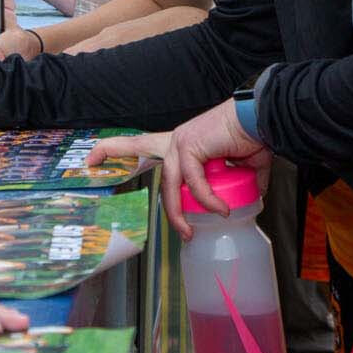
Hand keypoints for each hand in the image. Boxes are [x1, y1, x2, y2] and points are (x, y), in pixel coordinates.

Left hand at [97, 100, 264, 240]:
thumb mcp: (241, 167)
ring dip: (178, 214)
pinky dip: (208, 200)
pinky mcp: (189, 146)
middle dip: (130, 171)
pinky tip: (221, 209)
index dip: (115, 149)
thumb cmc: (251, 138)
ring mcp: (180, 143)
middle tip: (160, 216)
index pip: (143, 145)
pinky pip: (194, 184)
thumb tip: (248, 199)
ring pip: (169, 186)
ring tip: (190, 232)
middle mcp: (176, 141)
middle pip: (144, 159)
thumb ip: (237, 183)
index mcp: (183, 144)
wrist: (261, 120)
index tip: (91, 158)